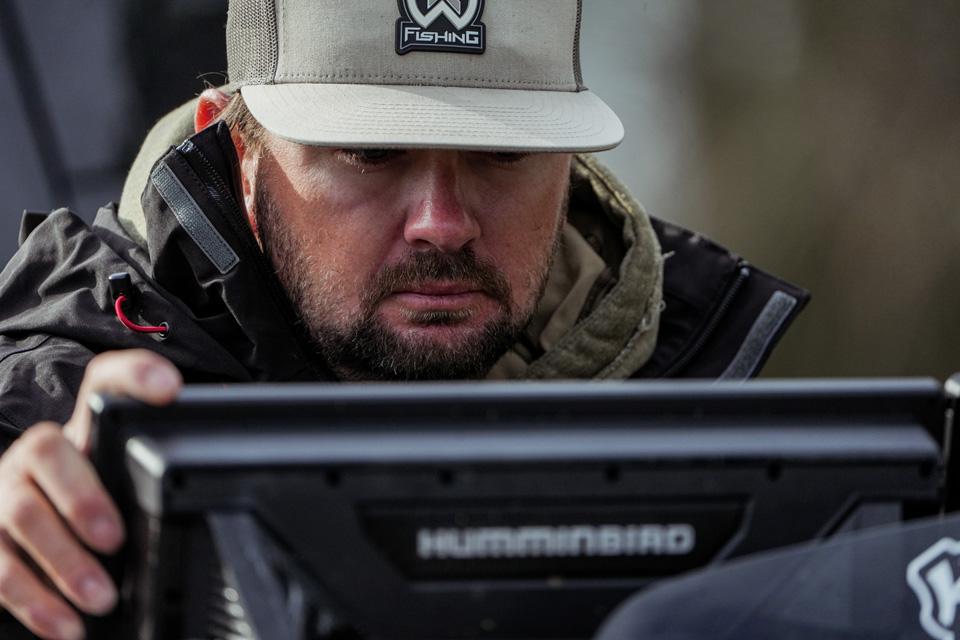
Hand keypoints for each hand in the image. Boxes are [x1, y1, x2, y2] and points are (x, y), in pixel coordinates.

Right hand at [0, 350, 181, 639]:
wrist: (30, 529)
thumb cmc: (96, 503)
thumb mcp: (125, 481)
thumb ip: (151, 476)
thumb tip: (206, 494)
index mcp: (83, 427)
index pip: (107, 380)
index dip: (136, 376)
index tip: (171, 389)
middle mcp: (38, 451)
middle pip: (48, 452)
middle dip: (83, 499)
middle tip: (115, 539)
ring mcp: (4, 490)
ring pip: (20, 514)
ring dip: (63, 562)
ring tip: (101, 598)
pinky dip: (34, 601)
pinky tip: (65, 625)